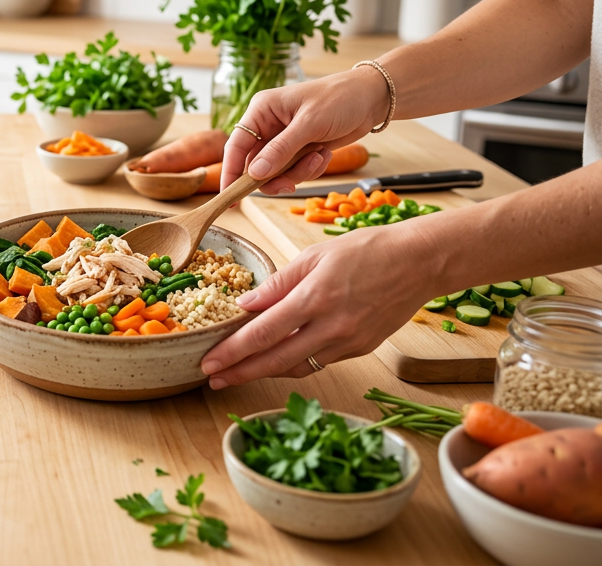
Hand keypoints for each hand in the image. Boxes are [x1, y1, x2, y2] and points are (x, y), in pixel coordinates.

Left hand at [199, 225, 433, 388]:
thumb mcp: (314, 256)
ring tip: (236, 374)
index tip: (208, 361)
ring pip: (297, 367)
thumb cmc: (366, 250)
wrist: (419, 262)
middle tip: (213, 378)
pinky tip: (274, 361)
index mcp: (314, 298)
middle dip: (240, 372)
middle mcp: (331, 327)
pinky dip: (293, 364)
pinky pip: (318, 362)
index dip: (232, 351)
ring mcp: (348, 342)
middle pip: (275, 360)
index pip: (263, 333)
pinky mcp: (360, 349)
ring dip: (264, 372)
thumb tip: (245, 305)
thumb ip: (277, 284)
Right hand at [222, 67, 389, 193]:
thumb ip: (281, 150)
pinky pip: (294, 172)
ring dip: (297, 172)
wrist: (372, 98)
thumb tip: (255, 173)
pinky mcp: (299, 150)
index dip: (230, 173)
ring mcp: (284, 140)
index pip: (236, 146)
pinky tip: (324, 154)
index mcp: (261, 111)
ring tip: (318, 157)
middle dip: (274, 177)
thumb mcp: (309, 124)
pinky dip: (309, 169)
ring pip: (276, 172)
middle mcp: (268, 126)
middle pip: (255, 165)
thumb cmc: (339, 98)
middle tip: (289, 185)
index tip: (229, 198)